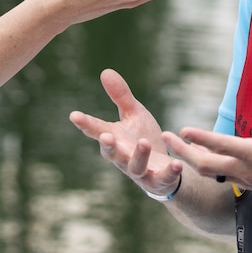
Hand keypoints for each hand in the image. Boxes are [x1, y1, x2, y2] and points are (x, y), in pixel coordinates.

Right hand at [69, 68, 182, 196]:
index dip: (85, 123)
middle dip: (108, 146)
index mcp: (114, 139)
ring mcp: (140, 171)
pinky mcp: (158, 181)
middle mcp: (122, 157)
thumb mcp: (133, 114)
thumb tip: (105, 71)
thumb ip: (120, 97)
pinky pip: (163, 178)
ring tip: (144, 143)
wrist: (164, 168)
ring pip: (135, 167)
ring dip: (139, 156)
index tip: (74, 115)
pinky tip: (177, 164)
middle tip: (106, 136)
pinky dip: (169, 172)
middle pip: (112, 154)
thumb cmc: (143, 138)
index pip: (96, 130)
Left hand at [163, 79, 251, 209]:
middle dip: (183, 152)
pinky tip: (198, 157)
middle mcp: (247, 169)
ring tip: (176, 146)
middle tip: (166, 138)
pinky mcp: (248, 185)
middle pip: (205, 165)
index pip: (222, 145)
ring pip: (210, 173)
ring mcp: (245, 180)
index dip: (200, 137)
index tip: (183, 129)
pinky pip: (220, 176)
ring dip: (190, 160)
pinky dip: (205, 167)